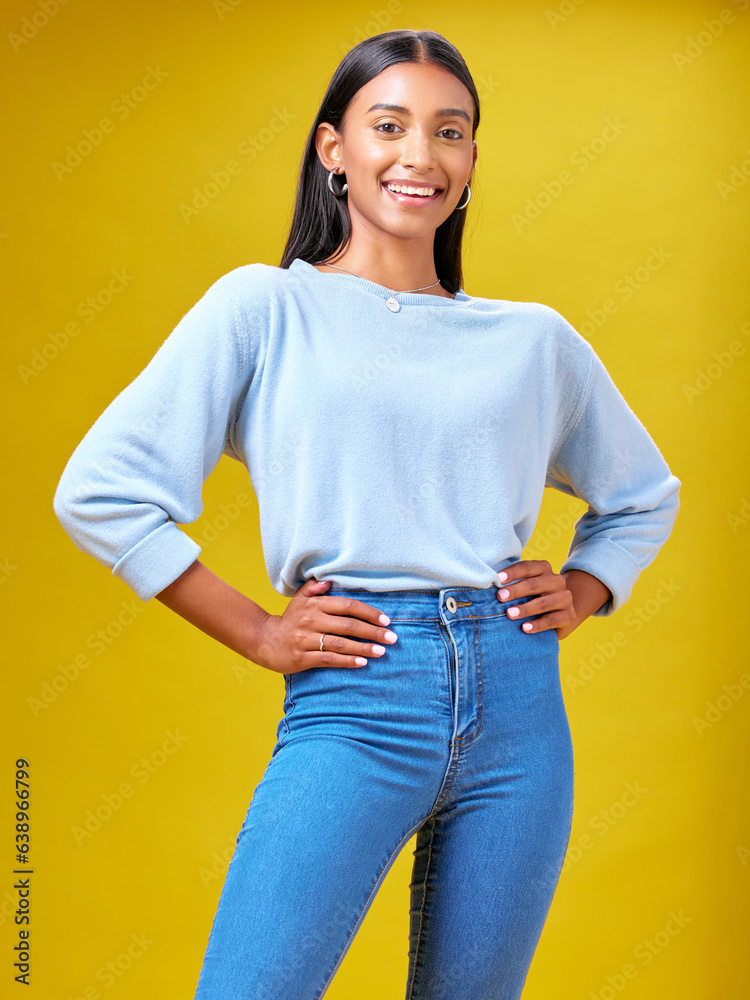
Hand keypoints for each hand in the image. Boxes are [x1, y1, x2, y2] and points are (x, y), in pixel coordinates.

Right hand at [252, 578, 398, 673]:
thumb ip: (315, 588)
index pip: (347, 606)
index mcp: (315, 604)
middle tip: (392, 638)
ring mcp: (306, 639)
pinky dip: (347, 661)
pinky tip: (363, 662)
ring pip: (341, 643)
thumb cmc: (289, 619)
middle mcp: (311, 620)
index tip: (386, 620)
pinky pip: (329, 659)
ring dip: (364, 647)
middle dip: (373, 632)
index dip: (368, 612)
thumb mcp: (299, 599)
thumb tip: (330, 580)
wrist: (264, 640)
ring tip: (382, 651)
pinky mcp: (302, 657)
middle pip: (348, 625)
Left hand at [496, 559, 577, 639]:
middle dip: (516, 590)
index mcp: (544, 569)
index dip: (513, 572)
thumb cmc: (535, 598)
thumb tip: (490, 586)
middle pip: (535, 584)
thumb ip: (512, 585)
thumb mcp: (525, 588)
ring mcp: (565, 598)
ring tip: (510, 614)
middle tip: (500, 597)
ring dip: (525, 608)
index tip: (498, 579)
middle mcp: (557, 581)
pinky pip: (552, 620)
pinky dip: (538, 624)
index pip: (528, 567)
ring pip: (544, 603)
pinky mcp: (569, 615)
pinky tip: (525, 627)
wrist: (562, 613)